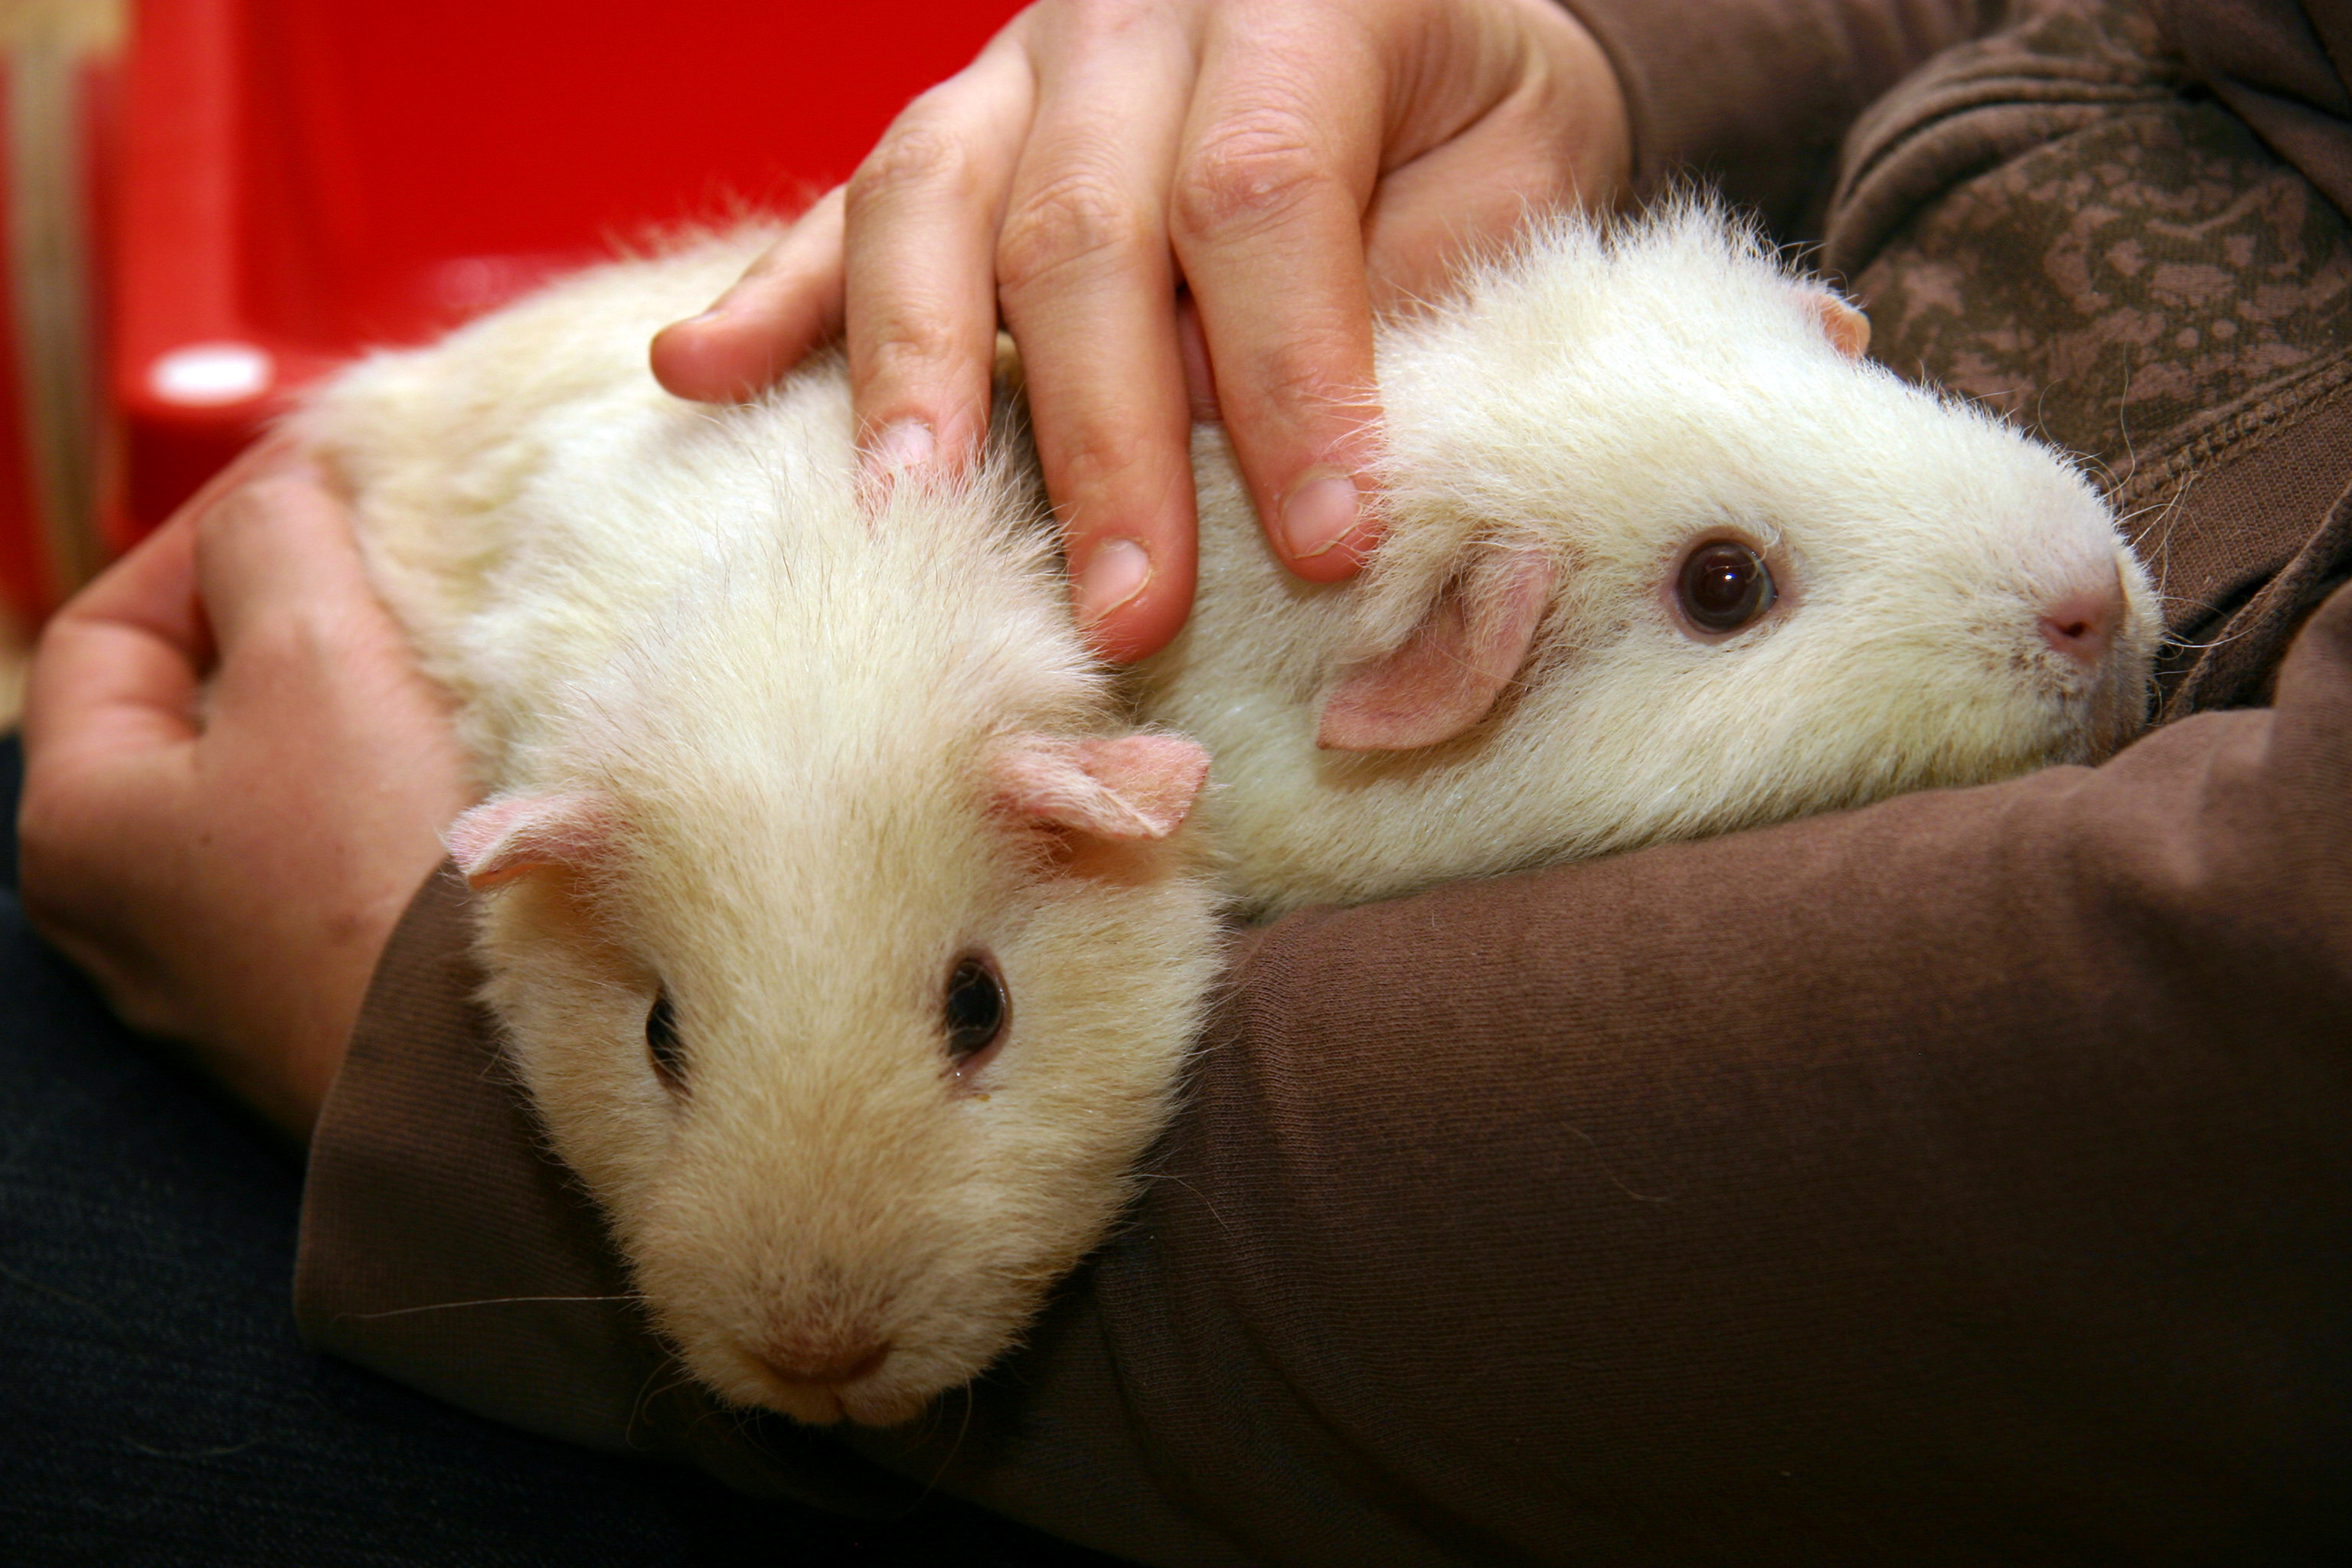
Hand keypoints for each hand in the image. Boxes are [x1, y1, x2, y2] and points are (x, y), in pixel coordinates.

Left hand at [17, 444, 472, 1141]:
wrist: (487, 1090)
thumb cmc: (380, 887)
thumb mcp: (316, 663)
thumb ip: (278, 543)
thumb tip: (283, 488)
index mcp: (77, 823)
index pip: (106, 624)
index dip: (208, 533)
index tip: (320, 486)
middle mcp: (131, 904)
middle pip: (195, 699)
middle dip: (291, 611)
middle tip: (390, 557)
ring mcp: (231, 957)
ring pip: (279, 773)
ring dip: (354, 695)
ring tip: (441, 642)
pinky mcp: (330, 987)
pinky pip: (340, 846)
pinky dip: (389, 779)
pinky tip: (464, 751)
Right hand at [651, 0, 1628, 660]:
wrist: (1416, 29)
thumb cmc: (1471, 143)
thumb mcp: (1517, 197)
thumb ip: (1426, 314)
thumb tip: (1314, 497)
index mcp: (1302, 5)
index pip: (1263, 192)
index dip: (1288, 374)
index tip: (1325, 544)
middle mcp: (1136, 23)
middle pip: (1081, 223)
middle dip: (1102, 439)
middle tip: (1131, 614)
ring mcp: (1018, 68)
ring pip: (934, 206)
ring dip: (915, 378)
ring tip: (903, 515)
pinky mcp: (952, 131)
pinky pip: (849, 206)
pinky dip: (777, 295)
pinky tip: (699, 369)